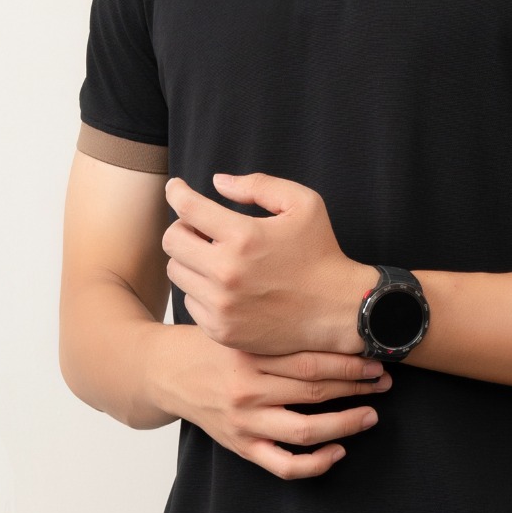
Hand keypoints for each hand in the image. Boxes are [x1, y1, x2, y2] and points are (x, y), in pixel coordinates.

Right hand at [151, 325, 392, 478]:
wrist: (163, 372)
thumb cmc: (209, 344)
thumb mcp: (237, 325)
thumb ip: (274, 324)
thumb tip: (329, 313)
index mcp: (249, 355)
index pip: (310, 360)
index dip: (349, 361)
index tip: (375, 356)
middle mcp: (247, 390)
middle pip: (314, 391)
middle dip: (356, 387)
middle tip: (384, 380)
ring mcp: (244, 422)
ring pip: (306, 431)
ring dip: (346, 424)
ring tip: (371, 414)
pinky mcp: (240, 446)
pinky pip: (283, 465)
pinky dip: (316, 464)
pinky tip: (338, 451)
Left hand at [162, 170, 375, 355]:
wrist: (339, 311)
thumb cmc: (321, 253)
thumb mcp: (303, 204)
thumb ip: (258, 185)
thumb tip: (217, 182)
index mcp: (243, 237)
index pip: (187, 208)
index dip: (177, 192)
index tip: (177, 189)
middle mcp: (226, 272)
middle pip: (172, 241)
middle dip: (183, 228)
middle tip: (199, 227)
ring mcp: (222, 305)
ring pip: (177, 273)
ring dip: (190, 260)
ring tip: (214, 257)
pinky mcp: (221, 330)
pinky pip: (190, 302)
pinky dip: (201, 291)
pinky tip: (224, 286)